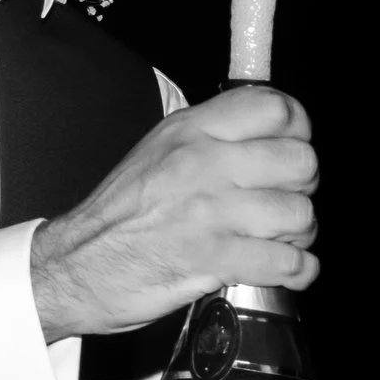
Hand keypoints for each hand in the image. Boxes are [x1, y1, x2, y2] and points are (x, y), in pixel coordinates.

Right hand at [30, 85, 319, 341]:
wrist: (77, 264)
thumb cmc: (119, 212)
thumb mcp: (159, 149)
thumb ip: (211, 136)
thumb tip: (267, 134)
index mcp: (190, 130)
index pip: (275, 108)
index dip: (297, 130)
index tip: (291, 146)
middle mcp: (203, 163)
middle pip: (300, 161)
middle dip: (302, 187)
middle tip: (284, 199)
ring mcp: (210, 212)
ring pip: (299, 214)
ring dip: (299, 234)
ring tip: (280, 239)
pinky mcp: (213, 260)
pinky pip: (287, 263)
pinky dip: (297, 272)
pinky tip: (285, 269)